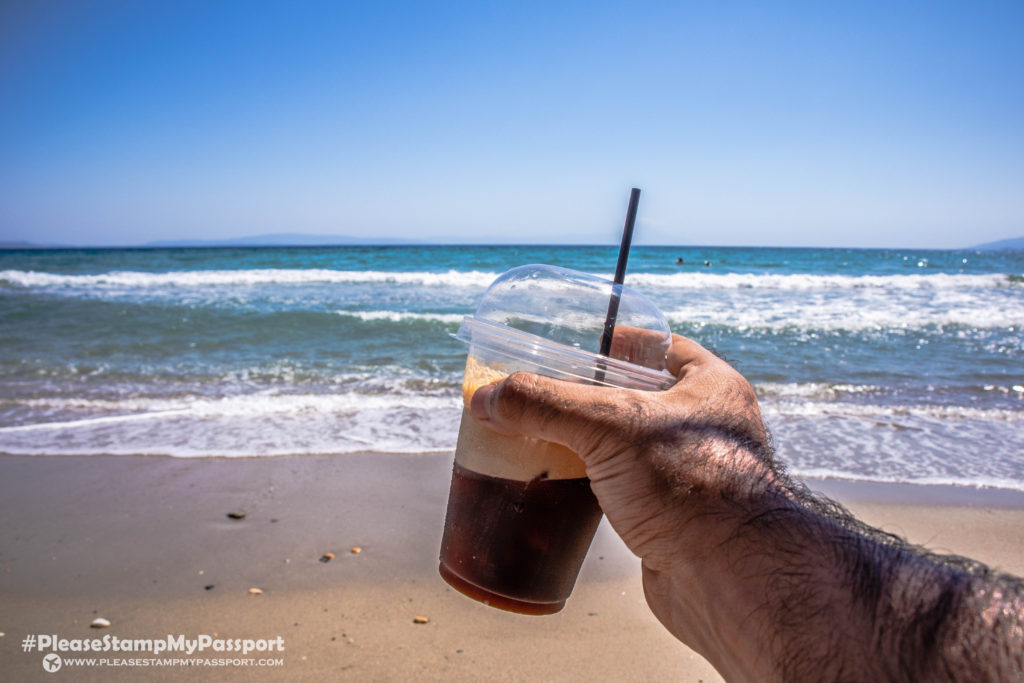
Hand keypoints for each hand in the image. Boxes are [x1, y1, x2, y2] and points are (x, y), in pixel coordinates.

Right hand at [469, 332, 771, 571]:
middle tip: (544, 393)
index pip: (660, 346)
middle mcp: (704, 428)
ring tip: (539, 437)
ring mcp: (689, 476)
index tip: (580, 342)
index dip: (619, 341)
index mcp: (710, 388)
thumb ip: (545, 405)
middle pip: (634, 397)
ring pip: (625, 447)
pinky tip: (558, 486)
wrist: (729, 581)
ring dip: (584, 444)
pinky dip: (590, 485)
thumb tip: (486, 396)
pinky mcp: (671, 518)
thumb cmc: (693, 492)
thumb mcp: (610, 428)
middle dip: (587, 396)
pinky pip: (621, 489)